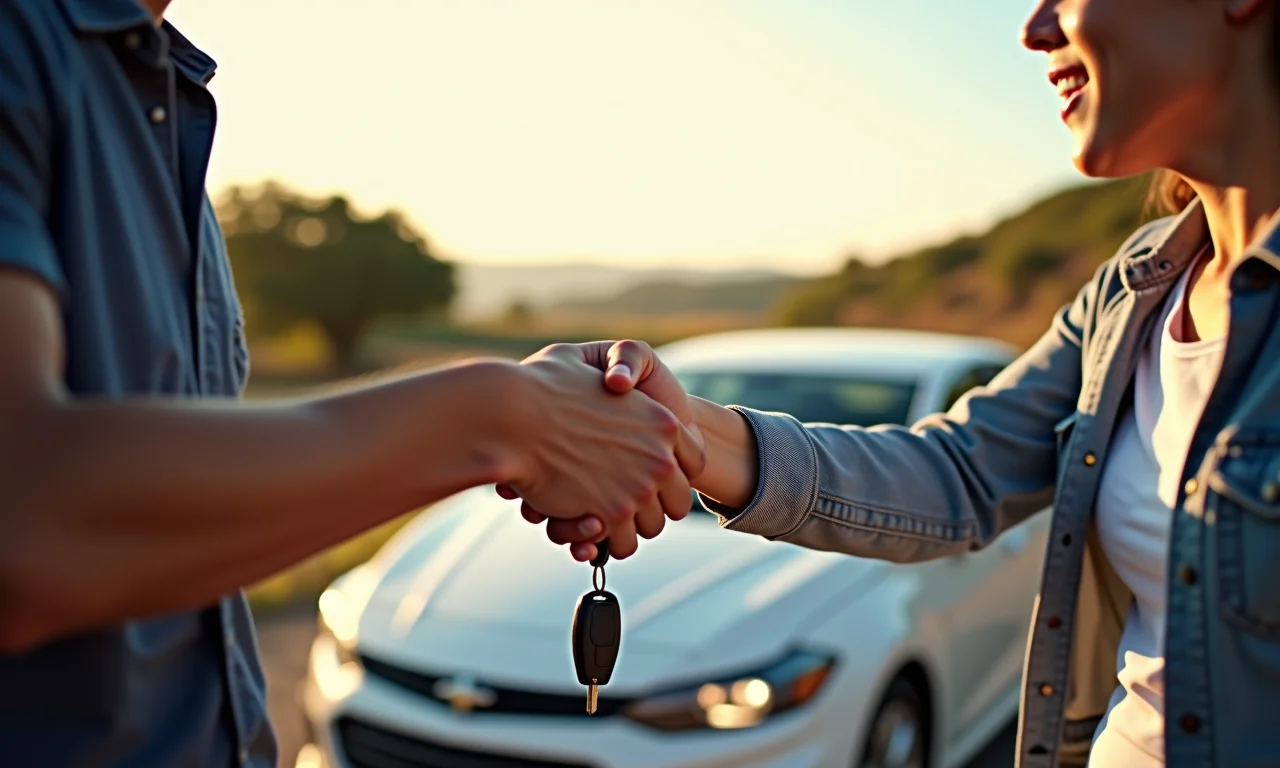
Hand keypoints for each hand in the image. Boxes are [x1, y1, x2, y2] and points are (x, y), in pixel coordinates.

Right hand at [500, 344, 704, 559]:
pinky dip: (600, 543)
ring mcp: (638, 488)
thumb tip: (618, 384)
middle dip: (652, 507)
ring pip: (650, 529)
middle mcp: (660, 456)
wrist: (512, 413)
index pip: (694, 461)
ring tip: (597, 517)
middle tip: (621, 501)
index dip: (673, 472)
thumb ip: (615, 373)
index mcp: (663, 421)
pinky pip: (619, 545)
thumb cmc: (542, 385)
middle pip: (677, 504)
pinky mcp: (610, 514)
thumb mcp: (595, 367)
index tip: (649, 474)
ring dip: (625, 529)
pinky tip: (581, 525)